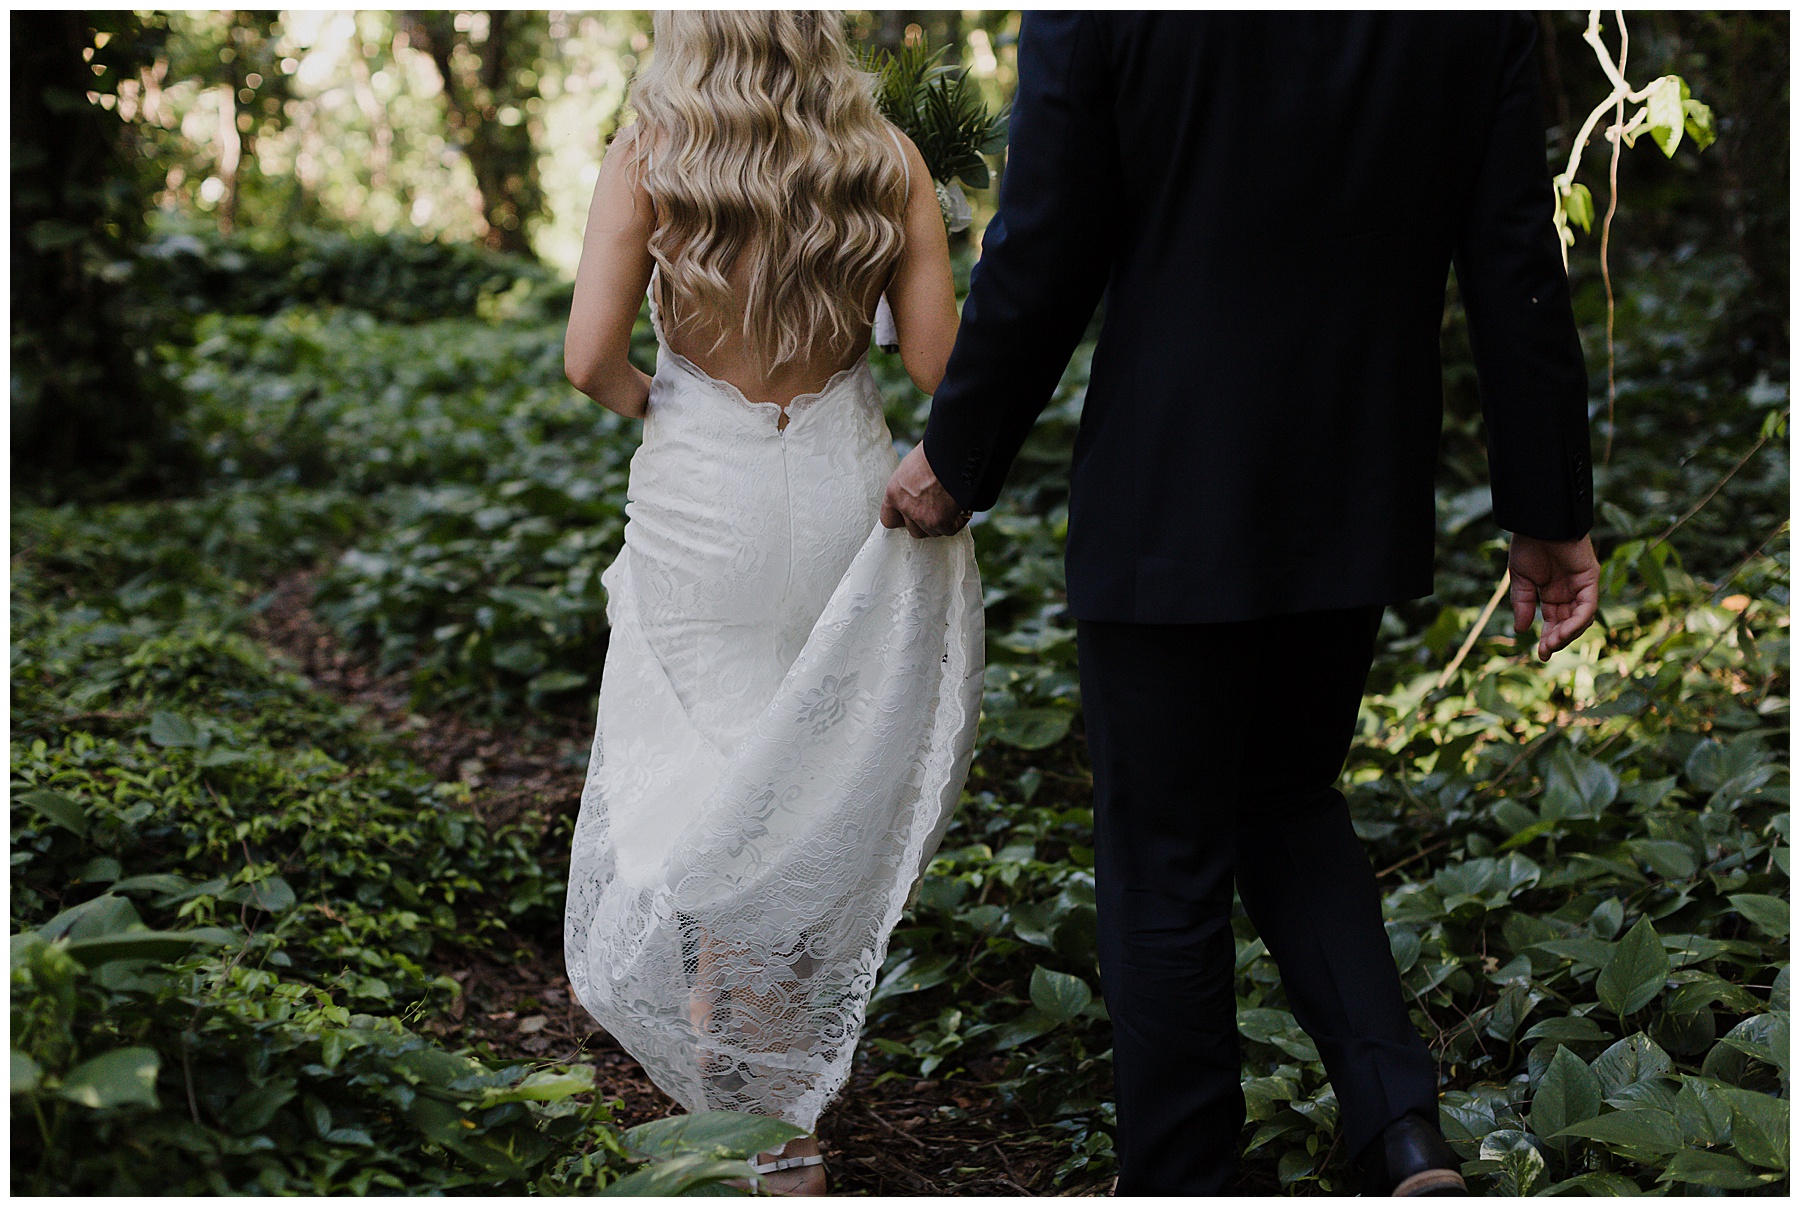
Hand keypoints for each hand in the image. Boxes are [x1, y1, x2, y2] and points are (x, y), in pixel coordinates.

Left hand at [880, 445, 967, 537]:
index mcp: (894, 492)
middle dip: (925, 524)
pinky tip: (963, 511)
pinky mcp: (940, 521)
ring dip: (941, 523)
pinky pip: (949, 530)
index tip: (912, 516)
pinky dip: (957, 522)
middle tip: (936, 511)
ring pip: (932, 532)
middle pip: (913, 530)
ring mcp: (922, 516)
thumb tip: (916, 493)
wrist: (951, 453)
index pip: (889, 519)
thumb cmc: (933, 453)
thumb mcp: (911, 467)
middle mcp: (905, 507)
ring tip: (951, 508)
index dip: (902, 520)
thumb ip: (908, 487)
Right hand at [1508, 533, 1599, 659]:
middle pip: (1569, 624)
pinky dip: (1578, 620)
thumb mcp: (1521, 579)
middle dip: (1558, 639)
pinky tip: (1564, 629)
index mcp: (1554, 593)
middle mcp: (1571, 592)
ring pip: (1581, 618)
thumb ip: (1522, 604)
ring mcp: (1583, 586)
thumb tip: (1520, 630)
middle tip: (1545, 652)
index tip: (1540, 654)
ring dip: (1568, 633)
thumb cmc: (1528, 545)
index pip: (1555, 622)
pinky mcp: (1591, 578)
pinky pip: (1588, 606)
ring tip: (1552, 643)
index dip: (1549, 639)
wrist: (1539, 522)